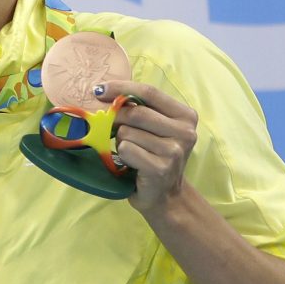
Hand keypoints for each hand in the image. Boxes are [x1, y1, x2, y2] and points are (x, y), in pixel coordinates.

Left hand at [96, 79, 197, 214]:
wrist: (164, 195)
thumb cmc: (153, 157)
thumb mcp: (154, 129)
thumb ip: (139, 110)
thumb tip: (103, 92)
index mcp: (185, 116)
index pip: (150, 92)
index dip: (122, 88)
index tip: (99, 90)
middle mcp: (185, 131)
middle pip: (136, 113)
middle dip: (115, 119)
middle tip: (110, 129)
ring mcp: (174, 151)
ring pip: (127, 132)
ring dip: (120, 142)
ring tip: (131, 153)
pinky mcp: (160, 167)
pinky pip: (126, 150)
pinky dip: (122, 156)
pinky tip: (132, 164)